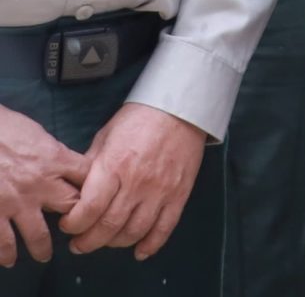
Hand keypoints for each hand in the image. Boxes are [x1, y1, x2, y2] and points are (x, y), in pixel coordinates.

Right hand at [0, 104, 85, 267]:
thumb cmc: (3, 127)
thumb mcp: (36, 133)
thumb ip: (51, 152)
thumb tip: (59, 162)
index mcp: (55, 159)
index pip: (87, 176)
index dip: (95, 187)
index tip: (98, 198)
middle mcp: (40, 184)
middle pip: (71, 208)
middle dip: (76, 222)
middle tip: (76, 233)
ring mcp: (15, 202)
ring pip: (37, 235)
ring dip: (41, 248)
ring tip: (43, 255)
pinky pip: (2, 240)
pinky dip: (4, 253)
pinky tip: (7, 260)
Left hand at [57, 103, 202, 259]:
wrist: (180, 109)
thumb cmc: (138, 120)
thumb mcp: (105, 137)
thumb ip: (91, 167)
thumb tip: (76, 192)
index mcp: (114, 166)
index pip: (88, 209)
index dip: (73, 224)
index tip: (67, 225)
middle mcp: (137, 183)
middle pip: (108, 226)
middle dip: (88, 241)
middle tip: (79, 244)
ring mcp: (160, 190)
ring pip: (134, 231)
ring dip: (115, 243)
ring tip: (105, 242)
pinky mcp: (179, 194)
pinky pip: (165, 227)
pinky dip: (151, 244)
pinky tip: (139, 251)